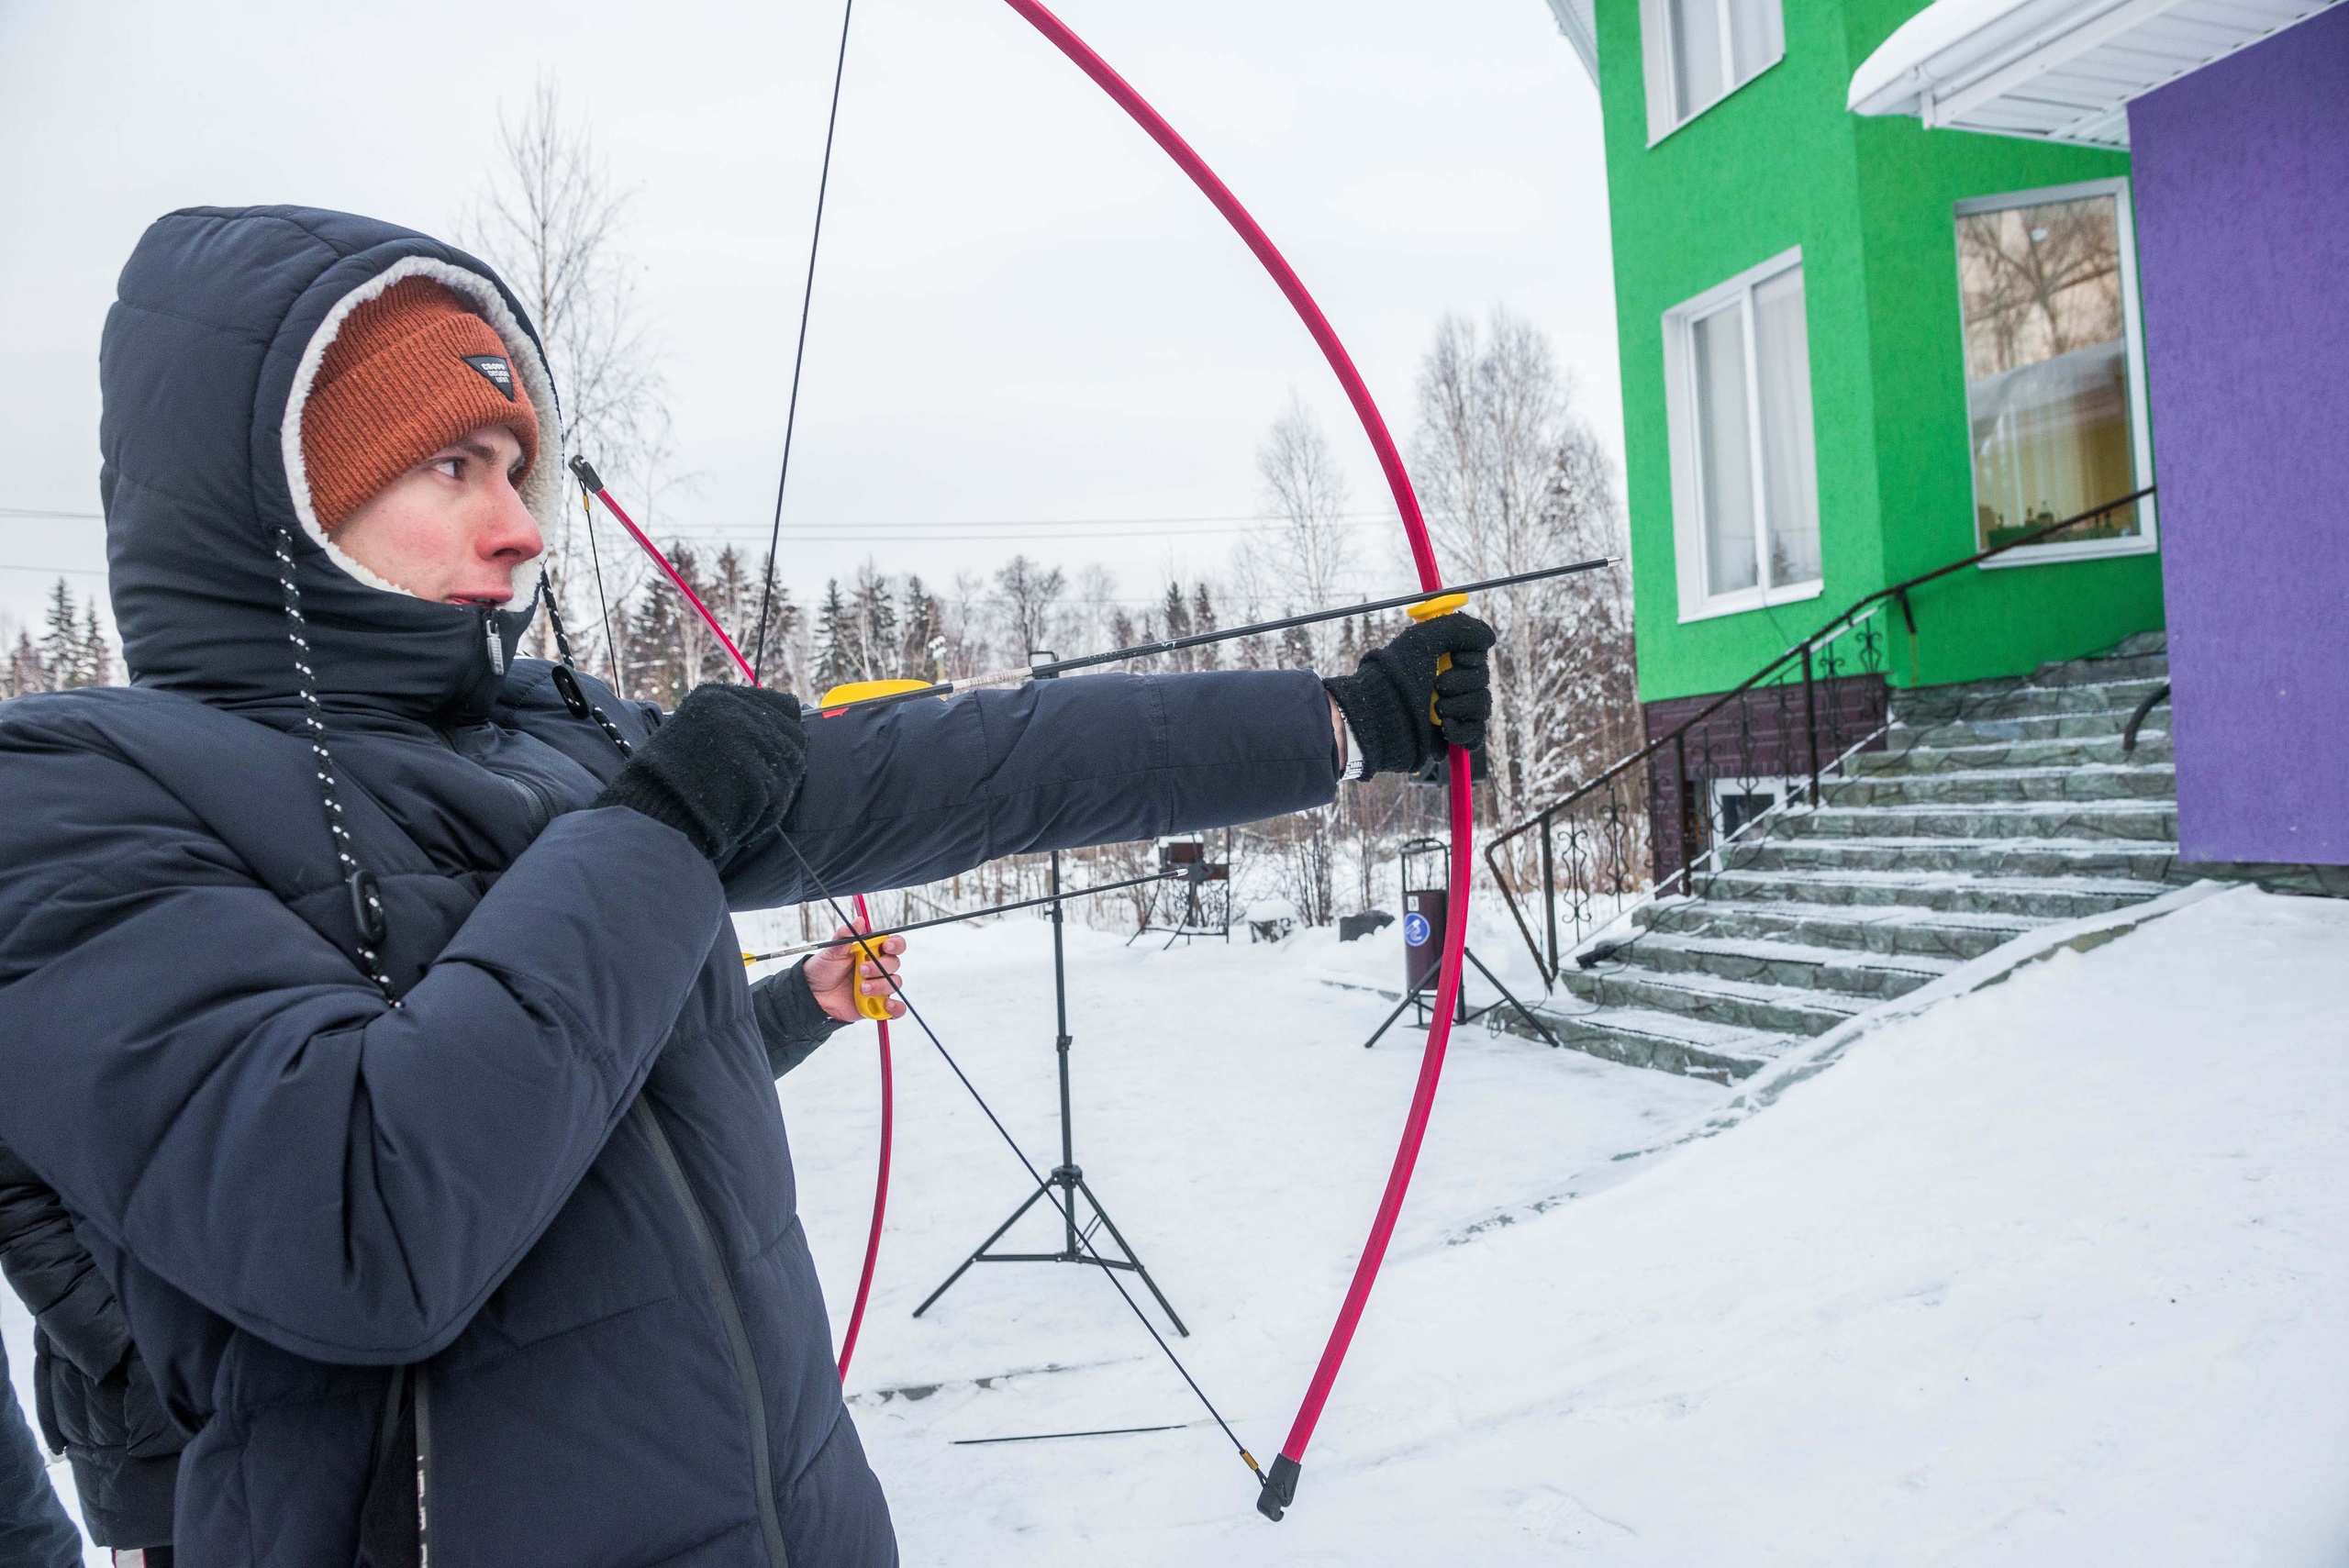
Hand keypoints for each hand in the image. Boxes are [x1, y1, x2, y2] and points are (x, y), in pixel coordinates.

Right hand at [591, 683, 806, 863]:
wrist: (650, 815)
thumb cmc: (669, 783)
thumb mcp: (695, 734)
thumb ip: (737, 722)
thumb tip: (793, 714)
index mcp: (717, 697)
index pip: (785, 705)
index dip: (783, 734)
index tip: (769, 758)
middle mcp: (735, 710)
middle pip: (795, 737)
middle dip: (781, 766)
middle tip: (751, 788)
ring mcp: (748, 740)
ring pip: (793, 766)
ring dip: (775, 791)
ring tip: (741, 802)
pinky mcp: (756, 773)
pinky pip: (781, 795)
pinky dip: (766, 813)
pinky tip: (739, 816)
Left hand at [804, 926, 906, 1021]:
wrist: (812, 996)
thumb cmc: (822, 971)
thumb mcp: (831, 952)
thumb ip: (845, 937)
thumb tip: (859, 921)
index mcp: (870, 952)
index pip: (893, 945)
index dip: (896, 944)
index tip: (886, 946)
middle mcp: (878, 969)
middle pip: (894, 963)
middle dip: (881, 966)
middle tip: (862, 970)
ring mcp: (878, 987)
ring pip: (894, 984)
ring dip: (881, 986)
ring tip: (862, 988)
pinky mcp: (877, 1006)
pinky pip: (896, 1008)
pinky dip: (896, 1008)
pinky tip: (887, 1005)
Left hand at [1322, 612, 1495, 777]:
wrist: (1380, 716)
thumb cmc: (1397, 675)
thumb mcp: (1423, 639)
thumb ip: (1459, 628)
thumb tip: (1490, 639)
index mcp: (1442, 660)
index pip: (1477, 656)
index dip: (1470, 657)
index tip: (1454, 657)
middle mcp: (1448, 683)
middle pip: (1482, 680)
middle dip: (1463, 682)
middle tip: (1438, 685)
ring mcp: (1450, 711)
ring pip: (1482, 706)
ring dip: (1462, 706)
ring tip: (1438, 710)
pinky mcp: (1450, 737)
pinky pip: (1475, 736)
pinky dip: (1463, 732)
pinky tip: (1444, 727)